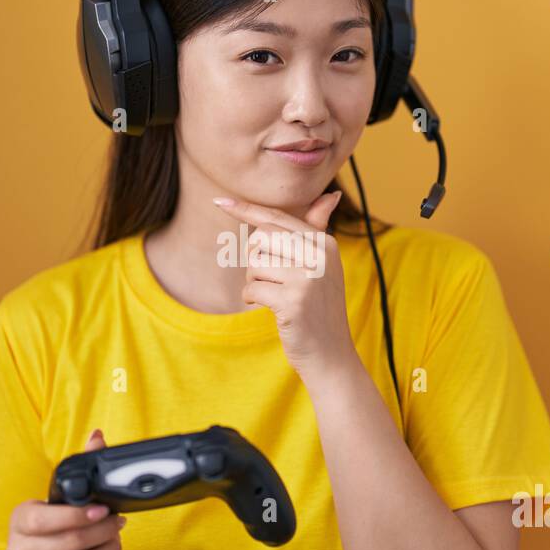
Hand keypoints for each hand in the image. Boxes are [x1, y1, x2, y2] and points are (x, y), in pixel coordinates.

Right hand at [4, 429, 124, 549]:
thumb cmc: (45, 533)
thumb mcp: (52, 502)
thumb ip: (77, 471)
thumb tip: (97, 436)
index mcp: (20, 520)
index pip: (45, 520)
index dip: (78, 516)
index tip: (103, 509)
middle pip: (73, 542)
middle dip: (105, 530)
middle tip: (118, 522)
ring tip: (116, 540)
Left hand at [213, 190, 360, 380]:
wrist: (331, 354)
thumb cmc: (319, 308)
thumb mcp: (323, 267)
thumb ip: (317, 231)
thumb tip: (331, 194)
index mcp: (325, 243)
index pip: (277, 218)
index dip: (246, 210)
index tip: (218, 200)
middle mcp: (319, 255)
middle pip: (261, 238)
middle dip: (256, 260)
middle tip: (272, 281)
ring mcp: (308, 277)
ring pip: (255, 264)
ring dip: (256, 282)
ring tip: (277, 297)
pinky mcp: (293, 300)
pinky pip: (252, 289)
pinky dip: (254, 300)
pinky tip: (273, 310)